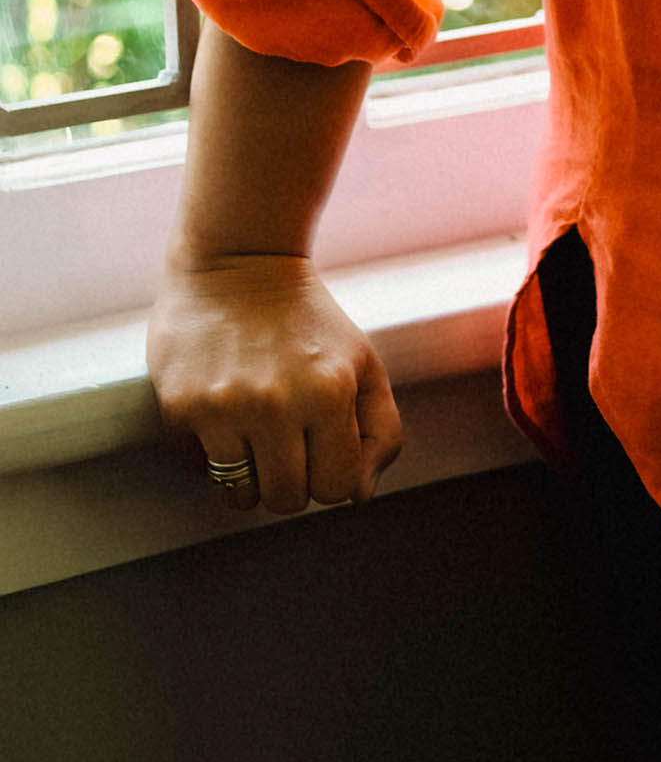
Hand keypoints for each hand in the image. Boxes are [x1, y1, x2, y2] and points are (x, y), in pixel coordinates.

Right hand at [147, 253, 403, 515]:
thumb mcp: (362, 362)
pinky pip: (198, 469)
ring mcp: (223, 407)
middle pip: (286, 500)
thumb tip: (359, 495)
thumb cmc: (307, 320)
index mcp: (330, 392)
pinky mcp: (179, 407)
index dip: (330, 476)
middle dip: (290, 480)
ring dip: (248, 476)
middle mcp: (276, 403)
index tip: (320, 450)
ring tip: (253, 433)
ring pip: (239, 496)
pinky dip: (211, 454)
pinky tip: (222, 413)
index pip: (337, 489)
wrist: (238, 261)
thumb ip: (380, 430)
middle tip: (285, 443)